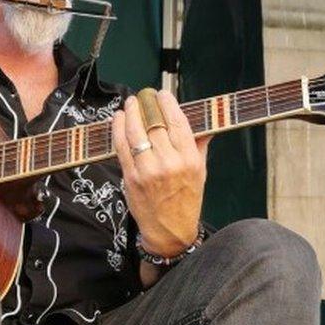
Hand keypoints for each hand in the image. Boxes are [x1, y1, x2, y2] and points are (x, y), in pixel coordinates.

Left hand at [111, 90, 210, 256]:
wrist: (169, 230)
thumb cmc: (187, 200)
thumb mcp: (201, 171)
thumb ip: (200, 145)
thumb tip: (206, 123)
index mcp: (190, 160)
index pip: (178, 123)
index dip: (168, 104)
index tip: (162, 94)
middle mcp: (170, 163)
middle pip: (155, 124)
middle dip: (147, 105)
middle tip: (143, 96)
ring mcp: (148, 171)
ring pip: (136, 132)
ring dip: (130, 113)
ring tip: (130, 104)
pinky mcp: (131, 177)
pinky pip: (122, 147)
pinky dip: (118, 129)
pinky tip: (118, 119)